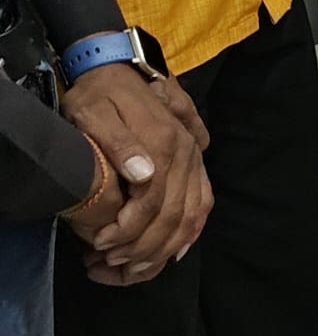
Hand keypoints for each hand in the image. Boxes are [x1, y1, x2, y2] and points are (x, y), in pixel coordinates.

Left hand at [63, 63, 211, 282]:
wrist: (120, 68)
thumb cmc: (102, 93)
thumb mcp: (96, 111)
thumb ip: (119, 142)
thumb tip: (143, 175)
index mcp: (164, 144)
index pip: (151, 201)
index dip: (127, 230)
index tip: (100, 246)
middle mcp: (187, 156)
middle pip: (173, 215)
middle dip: (143, 248)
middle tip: (110, 264)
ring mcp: (195, 161)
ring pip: (191, 216)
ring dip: (165, 248)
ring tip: (134, 267)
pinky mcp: (196, 164)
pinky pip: (204, 204)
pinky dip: (192, 232)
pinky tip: (175, 251)